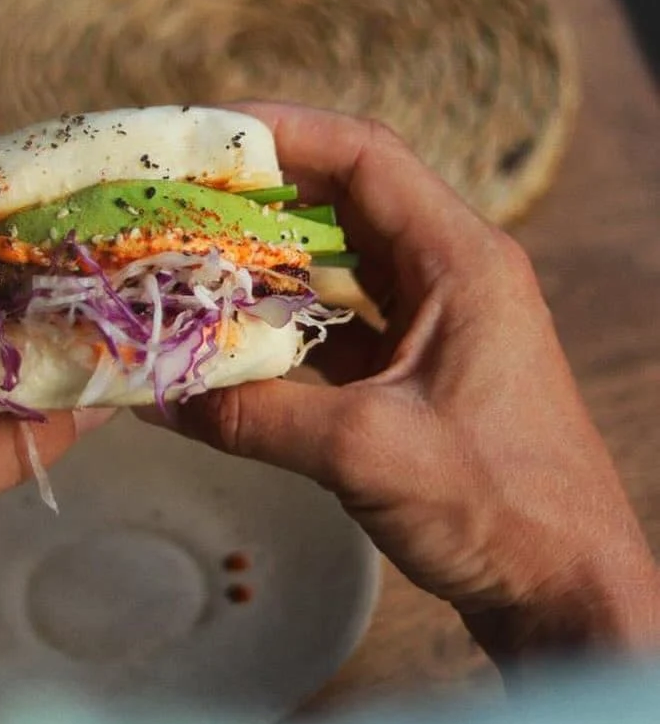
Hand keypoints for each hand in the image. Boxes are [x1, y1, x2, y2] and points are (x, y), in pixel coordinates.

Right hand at [167, 104, 659, 665]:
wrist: (568, 592)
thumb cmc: (501, 509)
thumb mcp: (366, 452)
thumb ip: (254, 416)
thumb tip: (155, 394)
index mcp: (461, 260)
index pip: (364, 155)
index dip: (281, 130)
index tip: (201, 135)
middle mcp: (452, 272)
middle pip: (344, 195)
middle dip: (257, 189)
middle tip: (173, 194)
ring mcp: (437, 319)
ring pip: (339, 255)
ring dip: (267, 251)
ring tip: (186, 250)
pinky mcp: (418, 366)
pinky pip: (340, 315)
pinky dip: (283, 312)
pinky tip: (227, 326)